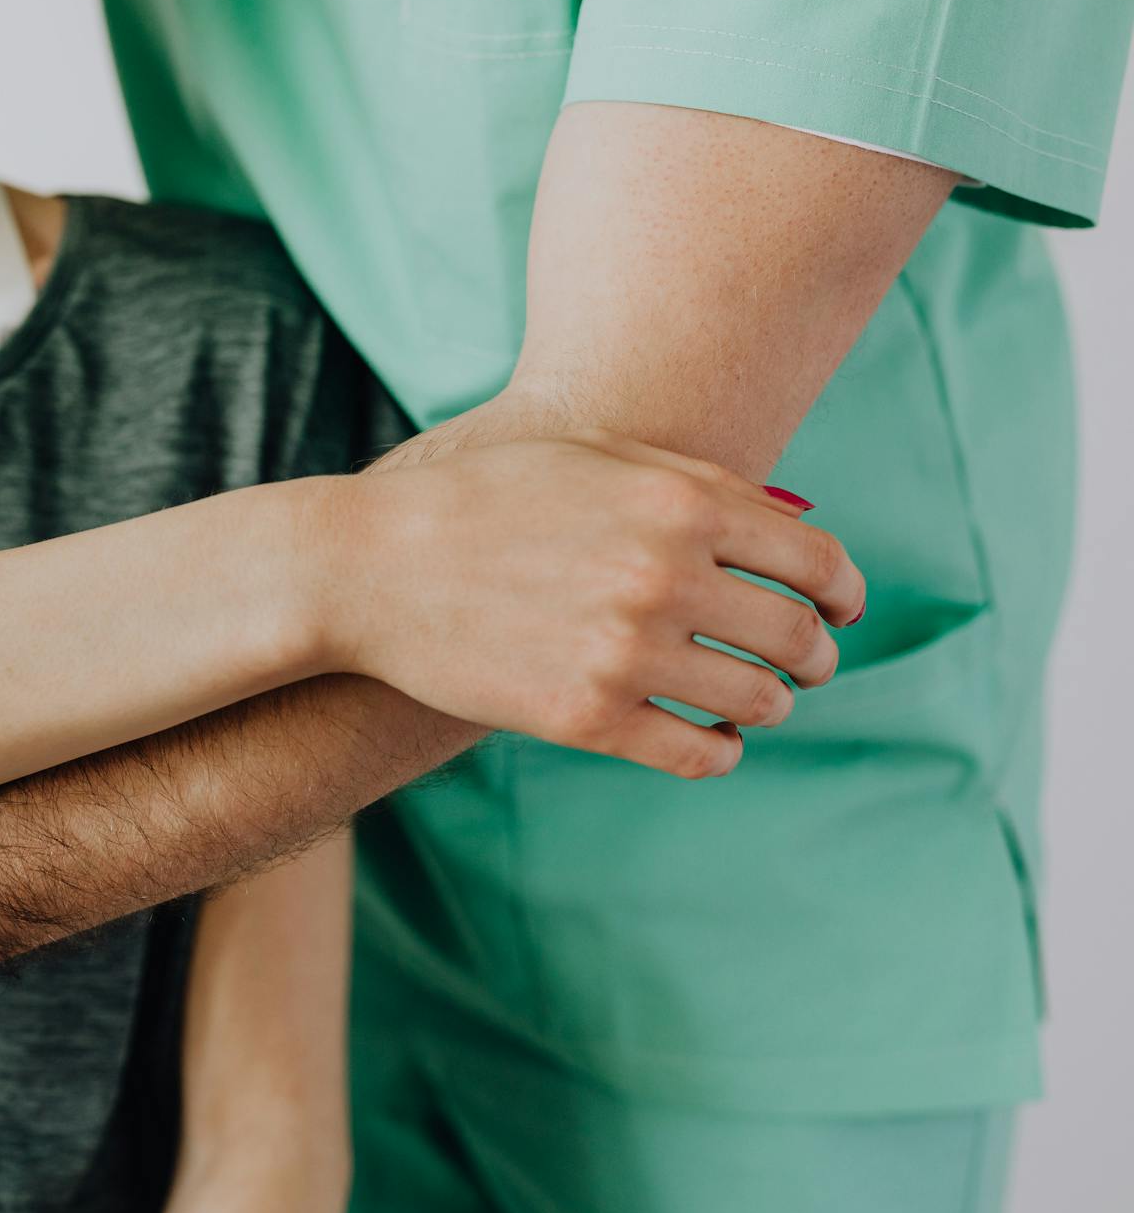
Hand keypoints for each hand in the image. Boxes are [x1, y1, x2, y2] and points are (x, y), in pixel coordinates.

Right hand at [317, 430, 863, 778]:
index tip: (839, 610)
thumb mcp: (595, 458)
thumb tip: (794, 535)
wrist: (369, 566)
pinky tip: (709, 739)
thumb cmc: (484, 500)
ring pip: (757, 702)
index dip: (844, 593)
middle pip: (796, 636)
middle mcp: (664, 577)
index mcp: (680, 503)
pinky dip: (720, 752)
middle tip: (803, 664)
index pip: (818, 562)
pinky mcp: (585, 718)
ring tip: (753, 701)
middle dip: (814, 655)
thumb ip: (699, 485)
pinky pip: (697, 754)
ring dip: (769, 705)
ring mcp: (624, 652)